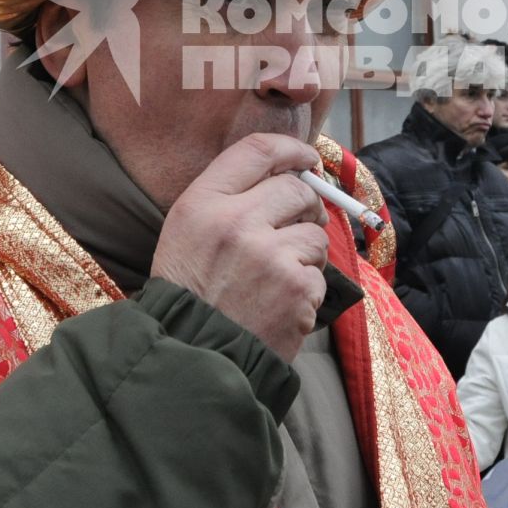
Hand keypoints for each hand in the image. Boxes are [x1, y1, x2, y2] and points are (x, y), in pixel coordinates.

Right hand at [149, 133, 329, 361]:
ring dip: (307, 253)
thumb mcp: (188, 234)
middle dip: (306, 206)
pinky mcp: (295, 286)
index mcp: (202, 203)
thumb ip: (228, 199)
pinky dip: (308, 289)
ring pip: (314, 232)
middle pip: (295, 188)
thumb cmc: (192, 295)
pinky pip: (320, 273)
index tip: (307, 158)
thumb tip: (288, 174)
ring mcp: (268, 254)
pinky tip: (281, 305)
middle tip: (299, 227)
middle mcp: (234, 221)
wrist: (194, 358)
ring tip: (279, 278)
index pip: (256, 150)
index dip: (291, 150)